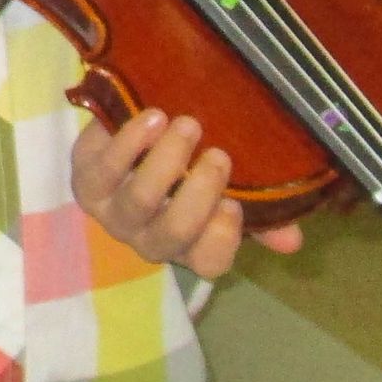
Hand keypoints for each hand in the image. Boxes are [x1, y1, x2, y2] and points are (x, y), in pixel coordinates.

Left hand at [71, 109, 302, 278]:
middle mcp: (148, 236)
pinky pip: (105, 169)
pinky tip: (152, 118)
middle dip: (197, 196)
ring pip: (139, 201)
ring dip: (165, 164)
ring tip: (187, 126)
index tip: (234, 206)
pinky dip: (129, 143)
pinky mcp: (86, 180)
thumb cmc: (182, 165)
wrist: (124, 131)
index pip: (209, 262)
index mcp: (188, 243)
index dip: (221, 241)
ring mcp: (113, 211)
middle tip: (218, 156)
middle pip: (172, 234)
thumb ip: (259, 212)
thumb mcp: (221, 186)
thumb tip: (294, 239)